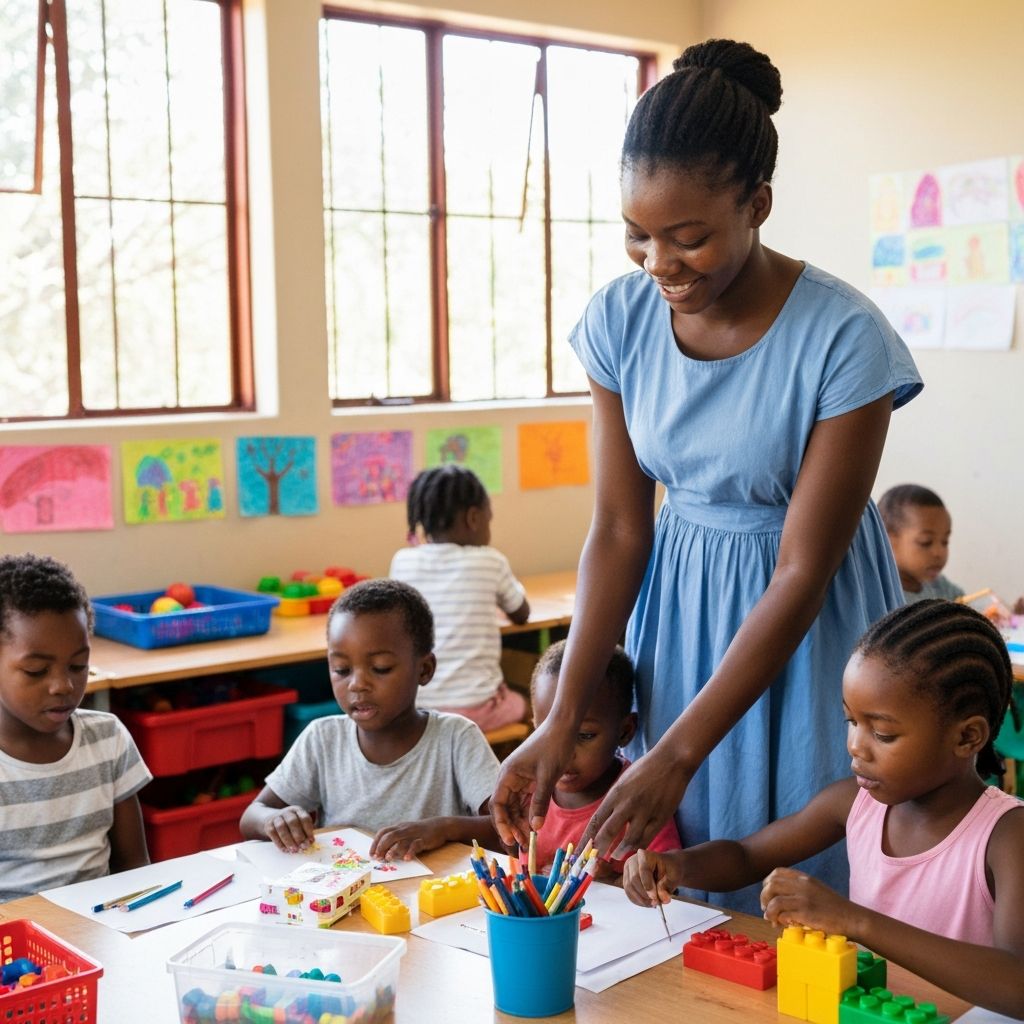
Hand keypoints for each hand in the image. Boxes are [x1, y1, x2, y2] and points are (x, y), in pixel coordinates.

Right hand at [264, 805, 315, 851]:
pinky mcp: (268, 824)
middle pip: (292, 822)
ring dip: (288, 840)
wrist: (272, 819)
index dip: (308, 830)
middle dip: (298, 836)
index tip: (311, 841)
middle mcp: (287, 812)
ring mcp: (277, 817)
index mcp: (298, 810)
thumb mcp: (299, 824)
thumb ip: (304, 832)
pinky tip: (285, 850)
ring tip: (294, 850)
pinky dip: (279, 843)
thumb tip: (309, 843)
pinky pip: (273, 833)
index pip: (304, 818)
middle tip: (303, 847)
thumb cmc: (290, 825)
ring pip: (281, 827)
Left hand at [371, 818, 449, 860]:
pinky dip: (410, 852)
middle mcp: (405, 829)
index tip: (371, 854)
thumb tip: (382, 853)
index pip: (383, 832)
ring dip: (393, 850)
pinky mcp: (424, 839)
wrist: (439, 826)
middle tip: (378, 858)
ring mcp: (414, 834)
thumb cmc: (419, 832)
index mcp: (399, 827)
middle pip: (390, 835)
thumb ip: (396, 840)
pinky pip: (416, 845)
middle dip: (382, 846)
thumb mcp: (406, 832)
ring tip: (389, 858)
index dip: (375, 842)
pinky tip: (407, 859)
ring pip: (401, 840)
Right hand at [491, 721, 576, 846]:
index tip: (510, 839)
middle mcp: (510, 777)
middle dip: (511, 826)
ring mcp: (519, 778)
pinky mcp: (530, 779)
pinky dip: (528, 813)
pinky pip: (525, 800)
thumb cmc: (554, 747)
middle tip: (521, 845)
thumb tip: (535, 828)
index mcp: (508, 774)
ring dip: (520, 822)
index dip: (501, 823)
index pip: (498, 803)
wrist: (564, 726)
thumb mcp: (548, 777)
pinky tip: (533, 826)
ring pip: (515, 805)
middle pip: (505, 807)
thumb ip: (540, 802)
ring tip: (528, 840)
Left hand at [581, 746, 689, 859]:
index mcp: (615, 794)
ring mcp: (645, 811)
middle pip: (608, 832)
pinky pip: (647, 838)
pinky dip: (639, 846)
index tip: (580, 851)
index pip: (596, 821)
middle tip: (594, 861)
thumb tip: (603, 819)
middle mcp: (627, 804)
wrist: (671, 761)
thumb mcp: (623, 781)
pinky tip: (634, 850)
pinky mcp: (661, 817)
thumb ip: (614, 800)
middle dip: (599, 849)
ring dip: (620, 851)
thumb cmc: (645, 769)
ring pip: (629, 840)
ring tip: (615, 856)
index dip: (587, 839)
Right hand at [623, 848, 682, 906]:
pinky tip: (647, 903)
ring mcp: (628, 870)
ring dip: (641, 899)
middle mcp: (633, 861)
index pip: (643, 870)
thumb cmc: (669, 868)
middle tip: (656, 903)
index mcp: (645, 855)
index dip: (648, 885)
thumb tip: (662, 898)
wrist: (666, 866)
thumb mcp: (673, 875)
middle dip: (645, 894)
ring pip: (629, 887)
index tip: (655, 897)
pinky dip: (638, 900)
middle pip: (634, 879)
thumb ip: (667, 886)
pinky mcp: (626, 879)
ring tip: (653, 904)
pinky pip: (628, 892)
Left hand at [760, 866, 862, 936]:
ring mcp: (804, 898)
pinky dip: (778, 919)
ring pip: (773, 899)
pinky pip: (782, 914)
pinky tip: (782, 925)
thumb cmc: (835, 908)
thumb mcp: (817, 890)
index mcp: (805, 878)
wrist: (853, 919)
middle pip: (771, 884)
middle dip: (764, 897)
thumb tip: (779, 898)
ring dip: (768, 911)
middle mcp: (802, 885)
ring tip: (772, 920)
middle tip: (766, 909)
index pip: (777, 872)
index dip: (767, 883)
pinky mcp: (806, 913)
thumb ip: (800, 889)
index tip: (768, 895)